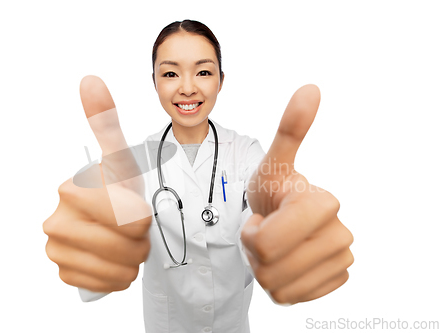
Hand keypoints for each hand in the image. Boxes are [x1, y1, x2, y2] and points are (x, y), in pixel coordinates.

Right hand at [43, 76, 151, 292]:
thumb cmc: (119, 188)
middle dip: (140, 240)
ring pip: (119, 269)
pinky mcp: (62, 274)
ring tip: (126, 245)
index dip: (142, 216)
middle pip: (125, 245)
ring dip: (133, 259)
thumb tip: (90, 79)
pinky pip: (106, 285)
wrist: (109, 223)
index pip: (130, 218)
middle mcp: (55, 221)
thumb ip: (106, 121)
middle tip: (134, 230)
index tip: (135, 209)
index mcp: (70, 190)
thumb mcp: (120, 158)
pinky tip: (114, 261)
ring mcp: (56, 250)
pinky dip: (119, 277)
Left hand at [241, 84, 353, 304]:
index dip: (251, 234)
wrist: (287, 217)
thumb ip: (290, 128)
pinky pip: (292, 295)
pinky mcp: (337, 279)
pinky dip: (281, 283)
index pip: (264, 243)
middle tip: (265, 232)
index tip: (262, 217)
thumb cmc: (275, 189)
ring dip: (266, 269)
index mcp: (322, 203)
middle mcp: (341, 233)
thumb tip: (311, 88)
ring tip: (276, 247)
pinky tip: (289, 262)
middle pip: (269, 267)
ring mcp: (341, 259)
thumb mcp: (272, 162)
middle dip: (256, 253)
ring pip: (279, 287)